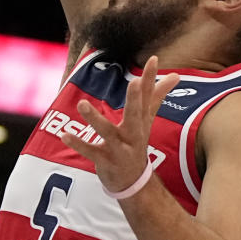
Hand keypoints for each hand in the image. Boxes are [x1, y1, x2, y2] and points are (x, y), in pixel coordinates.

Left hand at [60, 57, 178, 194]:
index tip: (153, 59)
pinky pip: (90, 151)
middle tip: (134, 83)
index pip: (148, 96)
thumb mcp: (148, 120)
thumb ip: (157, 96)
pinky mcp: (105, 160)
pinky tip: (65, 136)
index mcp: (142, 121)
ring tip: (82, 104)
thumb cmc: (137, 143)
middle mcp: (133, 133)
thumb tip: (175, 76)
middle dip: (135, 99)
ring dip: (94, 119)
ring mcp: (120, 148)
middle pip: (136, 114)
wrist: (133, 181)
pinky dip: (78, 144)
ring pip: (107, 132)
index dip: (150, 78)